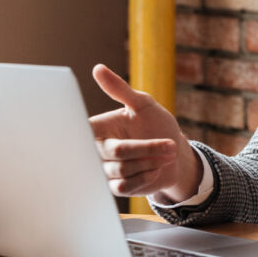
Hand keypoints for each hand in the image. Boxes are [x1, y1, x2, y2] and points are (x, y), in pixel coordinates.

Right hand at [89, 65, 201, 203]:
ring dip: (151, 162)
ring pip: (123, 169)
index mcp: (98, 127)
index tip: (90, 135)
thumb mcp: (142, 103)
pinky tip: (155, 169)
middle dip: (148, 148)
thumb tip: (98, 69)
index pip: (83, 130)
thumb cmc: (156, 124)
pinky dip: (146, 177)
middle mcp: (97, 149)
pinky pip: (125, 187)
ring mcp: (105, 170)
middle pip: (118, 151)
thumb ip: (120, 89)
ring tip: (166, 154)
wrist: (174, 154)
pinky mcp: (116, 187)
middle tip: (170, 145)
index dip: (82, 135)